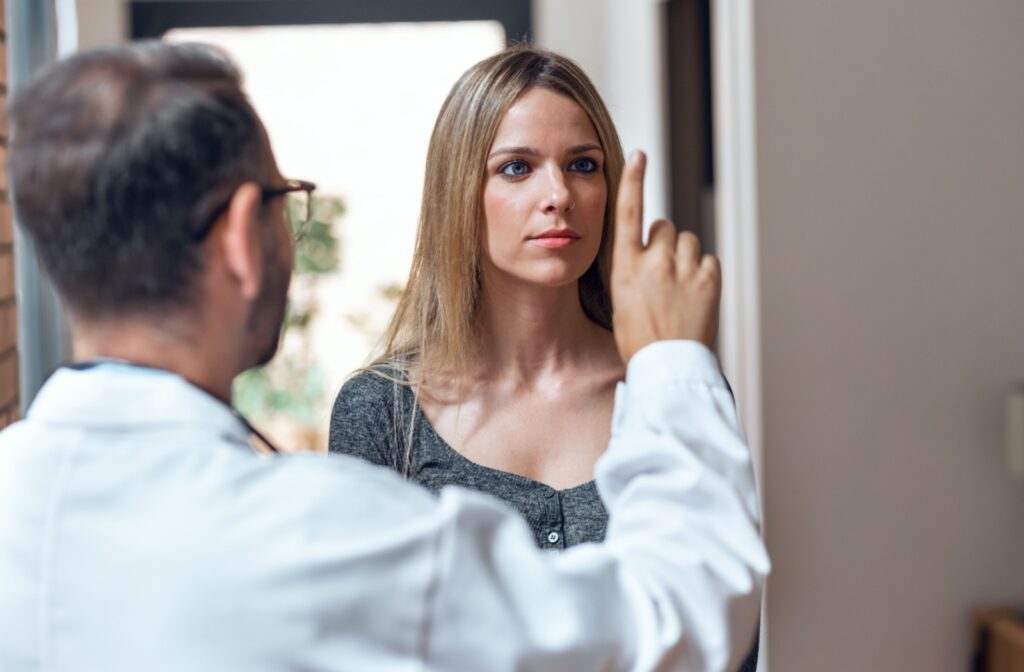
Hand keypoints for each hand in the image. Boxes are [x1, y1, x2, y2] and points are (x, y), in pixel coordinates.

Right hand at [611, 151, 721, 362]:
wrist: (667, 367)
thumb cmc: (640, 340)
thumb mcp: (622, 302)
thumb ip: (635, 271)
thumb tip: (649, 254)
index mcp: (626, 267)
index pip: (629, 213)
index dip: (634, 181)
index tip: (640, 156)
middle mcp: (654, 261)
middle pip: (666, 227)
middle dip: (666, 243)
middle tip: (664, 273)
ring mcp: (683, 269)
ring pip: (689, 241)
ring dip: (686, 256)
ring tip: (680, 287)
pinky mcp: (709, 279)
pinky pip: (709, 260)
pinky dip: (704, 273)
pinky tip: (695, 295)